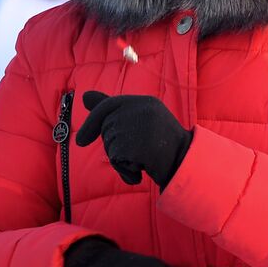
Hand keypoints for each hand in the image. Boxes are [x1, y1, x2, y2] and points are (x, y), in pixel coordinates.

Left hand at [76, 91, 191, 188]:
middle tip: (140, 150)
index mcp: (145, 102)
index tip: (81, 142)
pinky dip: (126, 170)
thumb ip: (112, 110)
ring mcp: (140, 127)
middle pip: (107, 129)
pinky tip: (144, 167)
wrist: (186, 163)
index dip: (92, 123)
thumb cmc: (163, 143)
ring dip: (122, 158)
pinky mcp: (138, 146)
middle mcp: (142, 110)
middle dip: (115, 145)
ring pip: (110, 146)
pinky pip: (117, 161)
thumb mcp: (140, 120)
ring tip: (144, 157)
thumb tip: (84, 96)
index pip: (108, 106)